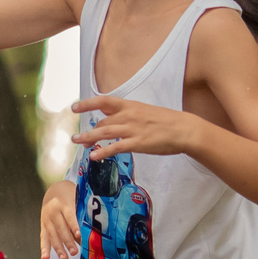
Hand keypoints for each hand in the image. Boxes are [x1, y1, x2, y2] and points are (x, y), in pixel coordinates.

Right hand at [40, 178, 80, 258]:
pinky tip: (45, 258)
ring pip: (52, 234)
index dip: (74, 226)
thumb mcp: (78, 198)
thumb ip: (83, 210)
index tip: (79, 235)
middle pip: (61, 227)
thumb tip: (94, 230)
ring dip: (58, 248)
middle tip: (74, 252)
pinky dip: (44, 248)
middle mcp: (53, 210)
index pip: (69, 215)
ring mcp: (47, 218)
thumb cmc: (72, 196)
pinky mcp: (43, 224)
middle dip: (67, 241)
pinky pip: (43, 237)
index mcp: (64, 202)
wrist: (54, 189)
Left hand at [71, 95, 195, 160]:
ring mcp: (132, 129)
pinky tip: (94, 156)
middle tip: (77, 139)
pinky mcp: (137, 143)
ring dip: (88, 138)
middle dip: (88, 131)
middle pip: (101, 122)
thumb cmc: (166, 121)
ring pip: (104, 133)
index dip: (87, 104)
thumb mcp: (144, 111)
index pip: (103, 101)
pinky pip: (116, 147)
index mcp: (130, 105)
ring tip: (77, 143)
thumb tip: (111, 117)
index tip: (74, 108)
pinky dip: (103, 152)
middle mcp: (128, 115)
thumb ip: (127, 114)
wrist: (183, 129)